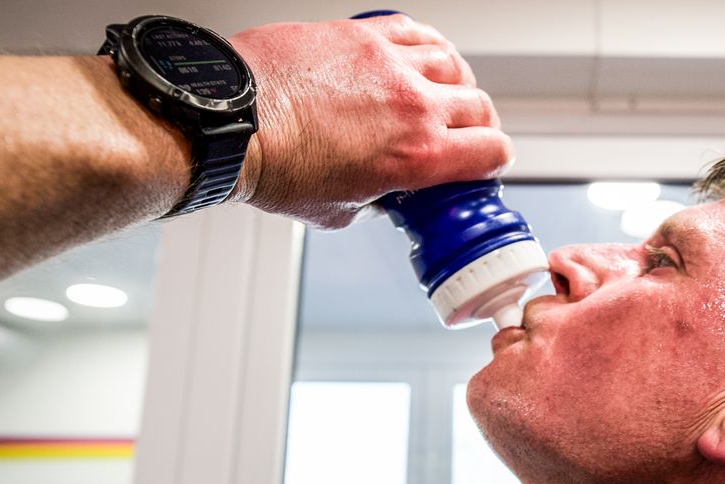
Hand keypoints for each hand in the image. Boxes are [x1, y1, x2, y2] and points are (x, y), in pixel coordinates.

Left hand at [229, 15, 512, 227]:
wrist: (230, 122)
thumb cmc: (272, 166)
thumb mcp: (336, 211)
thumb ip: (372, 199)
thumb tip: (375, 194)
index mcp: (416, 157)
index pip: (491, 152)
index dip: (494, 161)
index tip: (484, 164)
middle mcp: (414, 105)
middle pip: (480, 106)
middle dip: (479, 126)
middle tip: (465, 134)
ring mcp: (390, 63)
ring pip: (454, 65)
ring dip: (456, 84)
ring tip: (443, 94)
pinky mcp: (362, 35)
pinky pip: (417, 31)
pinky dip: (427, 46)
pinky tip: (419, 56)